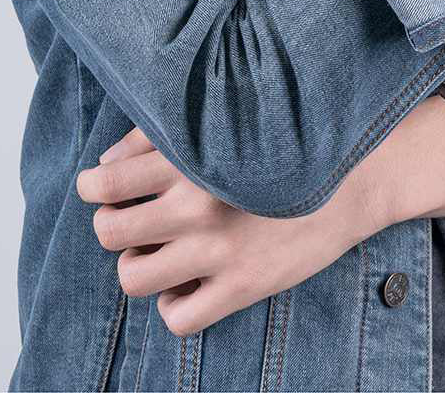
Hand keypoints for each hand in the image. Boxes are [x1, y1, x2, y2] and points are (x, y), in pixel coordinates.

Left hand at [76, 128, 385, 336]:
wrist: (352, 179)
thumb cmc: (282, 147)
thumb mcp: (223, 127)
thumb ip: (159, 137)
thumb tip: (106, 164)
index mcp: (189, 160)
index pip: (106, 183)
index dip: (92, 188)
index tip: (100, 190)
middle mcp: (196, 206)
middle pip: (110, 233)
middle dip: (115, 226)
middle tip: (136, 219)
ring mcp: (217, 252)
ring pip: (133, 277)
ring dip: (141, 264)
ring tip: (163, 251)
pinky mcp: (241, 288)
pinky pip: (176, 317)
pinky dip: (175, 302)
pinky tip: (192, 280)